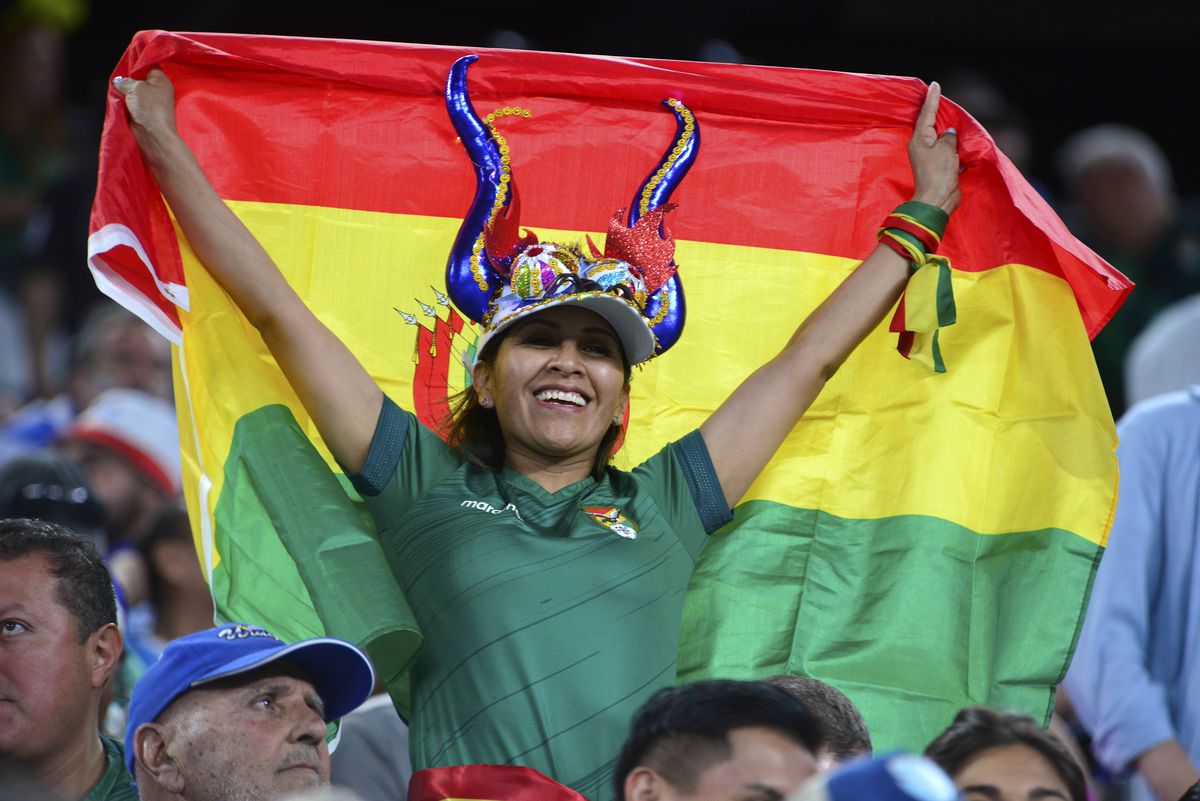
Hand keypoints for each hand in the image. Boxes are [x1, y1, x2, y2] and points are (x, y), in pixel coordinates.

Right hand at [114, 68, 179, 160]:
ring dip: (126, 93)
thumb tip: (119, 81)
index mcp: (161, 80)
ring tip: (118, 90)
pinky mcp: (144, 113)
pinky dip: (126, 103)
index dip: (137, 64)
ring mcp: (151, 102)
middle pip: (140, 80)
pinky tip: (119, 101)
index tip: (125, 64)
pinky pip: (132, 103)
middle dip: (129, 80)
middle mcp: (158, 90)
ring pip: (134, 92)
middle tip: (119, 79)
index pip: (149, 66)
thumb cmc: (149, 108)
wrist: (153, 134)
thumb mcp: (135, 87)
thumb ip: (125, 81)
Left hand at [907, 82, 960, 214]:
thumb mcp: (945, 149)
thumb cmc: (938, 173)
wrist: (938, 200)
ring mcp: (929, 158)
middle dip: (935, 111)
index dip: (931, 99)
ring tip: (949, 114)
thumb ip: (948, 137)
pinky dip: (952, 145)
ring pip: (939, 137)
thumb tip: (949, 134)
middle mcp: (921, 147)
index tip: (934, 84)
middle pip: (930, 124)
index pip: (926, 114)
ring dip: (945, 129)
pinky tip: (957, 140)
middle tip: (938, 94)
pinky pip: (945, 150)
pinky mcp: (938, 167)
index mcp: (919, 140)